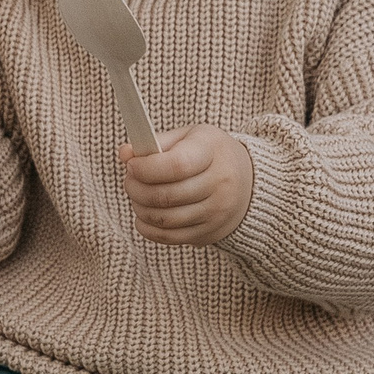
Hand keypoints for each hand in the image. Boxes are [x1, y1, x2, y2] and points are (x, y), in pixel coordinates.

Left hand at [122, 125, 253, 245]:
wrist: (249, 182)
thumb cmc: (209, 155)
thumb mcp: (188, 137)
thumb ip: (156, 143)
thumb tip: (125, 153)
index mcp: (213, 151)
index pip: (177, 166)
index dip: (146, 168)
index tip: (131, 165)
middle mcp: (221, 183)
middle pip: (167, 195)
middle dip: (136, 189)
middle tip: (129, 180)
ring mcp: (218, 212)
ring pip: (165, 219)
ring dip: (140, 208)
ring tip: (137, 196)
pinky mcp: (210, 232)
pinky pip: (169, 237)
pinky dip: (148, 228)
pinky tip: (144, 215)